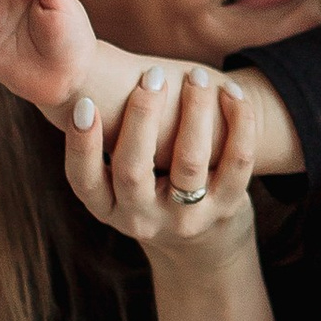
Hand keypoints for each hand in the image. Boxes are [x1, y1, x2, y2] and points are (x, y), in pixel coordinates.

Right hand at [64, 59, 259, 257]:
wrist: (200, 246)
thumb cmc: (150, 191)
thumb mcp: (118, 183)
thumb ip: (106, 142)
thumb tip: (82, 74)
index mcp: (108, 208)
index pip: (84, 181)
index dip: (81, 144)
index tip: (85, 102)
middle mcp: (142, 219)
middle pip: (134, 171)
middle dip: (141, 116)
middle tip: (151, 75)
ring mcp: (185, 218)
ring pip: (189, 162)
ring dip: (193, 112)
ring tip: (195, 76)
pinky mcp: (225, 209)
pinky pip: (236, 162)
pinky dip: (239, 123)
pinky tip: (232, 93)